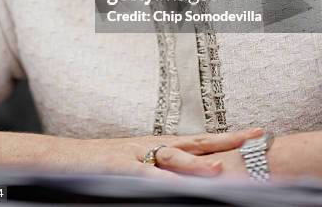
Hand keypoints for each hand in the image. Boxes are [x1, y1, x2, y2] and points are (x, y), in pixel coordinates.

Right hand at [56, 127, 263, 178]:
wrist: (63, 157)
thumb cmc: (103, 162)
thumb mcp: (137, 162)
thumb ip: (163, 167)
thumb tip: (189, 178)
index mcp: (160, 144)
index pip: (201, 140)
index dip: (229, 137)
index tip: (256, 133)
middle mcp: (154, 147)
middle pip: (197, 143)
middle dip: (228, 141)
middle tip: (258, 136)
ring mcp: (137, 158)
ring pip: (174, 160)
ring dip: (198, 166)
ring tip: (223, 171)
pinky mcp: (121, 171)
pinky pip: (146, 178)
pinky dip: (163, 182)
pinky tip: (178, 188)